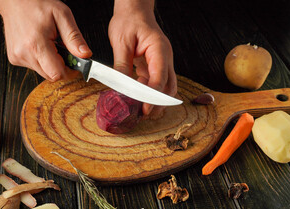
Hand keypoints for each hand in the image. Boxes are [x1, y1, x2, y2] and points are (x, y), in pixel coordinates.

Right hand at [0, 0, 91, 80]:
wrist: (14, 0)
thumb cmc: (37, 4)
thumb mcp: (62, 16)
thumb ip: (74, 38)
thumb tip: (85, 55)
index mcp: (36, 44)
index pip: (57, 74)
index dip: (69, 70)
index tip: (74, 62)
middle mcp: (24, 54)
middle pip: (51, 75)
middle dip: (60, 66)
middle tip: (61, 48)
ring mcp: (18, 57)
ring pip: (43, 72)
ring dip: (50, 62)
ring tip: (49, 44)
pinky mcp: (14, 58)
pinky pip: (34, 67)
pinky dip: (41, 59)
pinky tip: (39, 45)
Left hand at [108, 0, 176, 115]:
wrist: (134, 11)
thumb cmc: (128, 21)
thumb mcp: (121, 42)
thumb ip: (122, 65)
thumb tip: (120, 87)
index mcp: (159, 49)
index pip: (160, 78)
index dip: (152, 97)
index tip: (144, 109)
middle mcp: (165, 57)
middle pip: (169, 86)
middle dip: (158, 103)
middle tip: (144, 115)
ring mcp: (163, 61)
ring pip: (166, 86)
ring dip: (155, 100)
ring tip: (141, 110)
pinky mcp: (157, 64)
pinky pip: (158, 82)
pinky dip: (150, 92)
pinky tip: (137, 96)